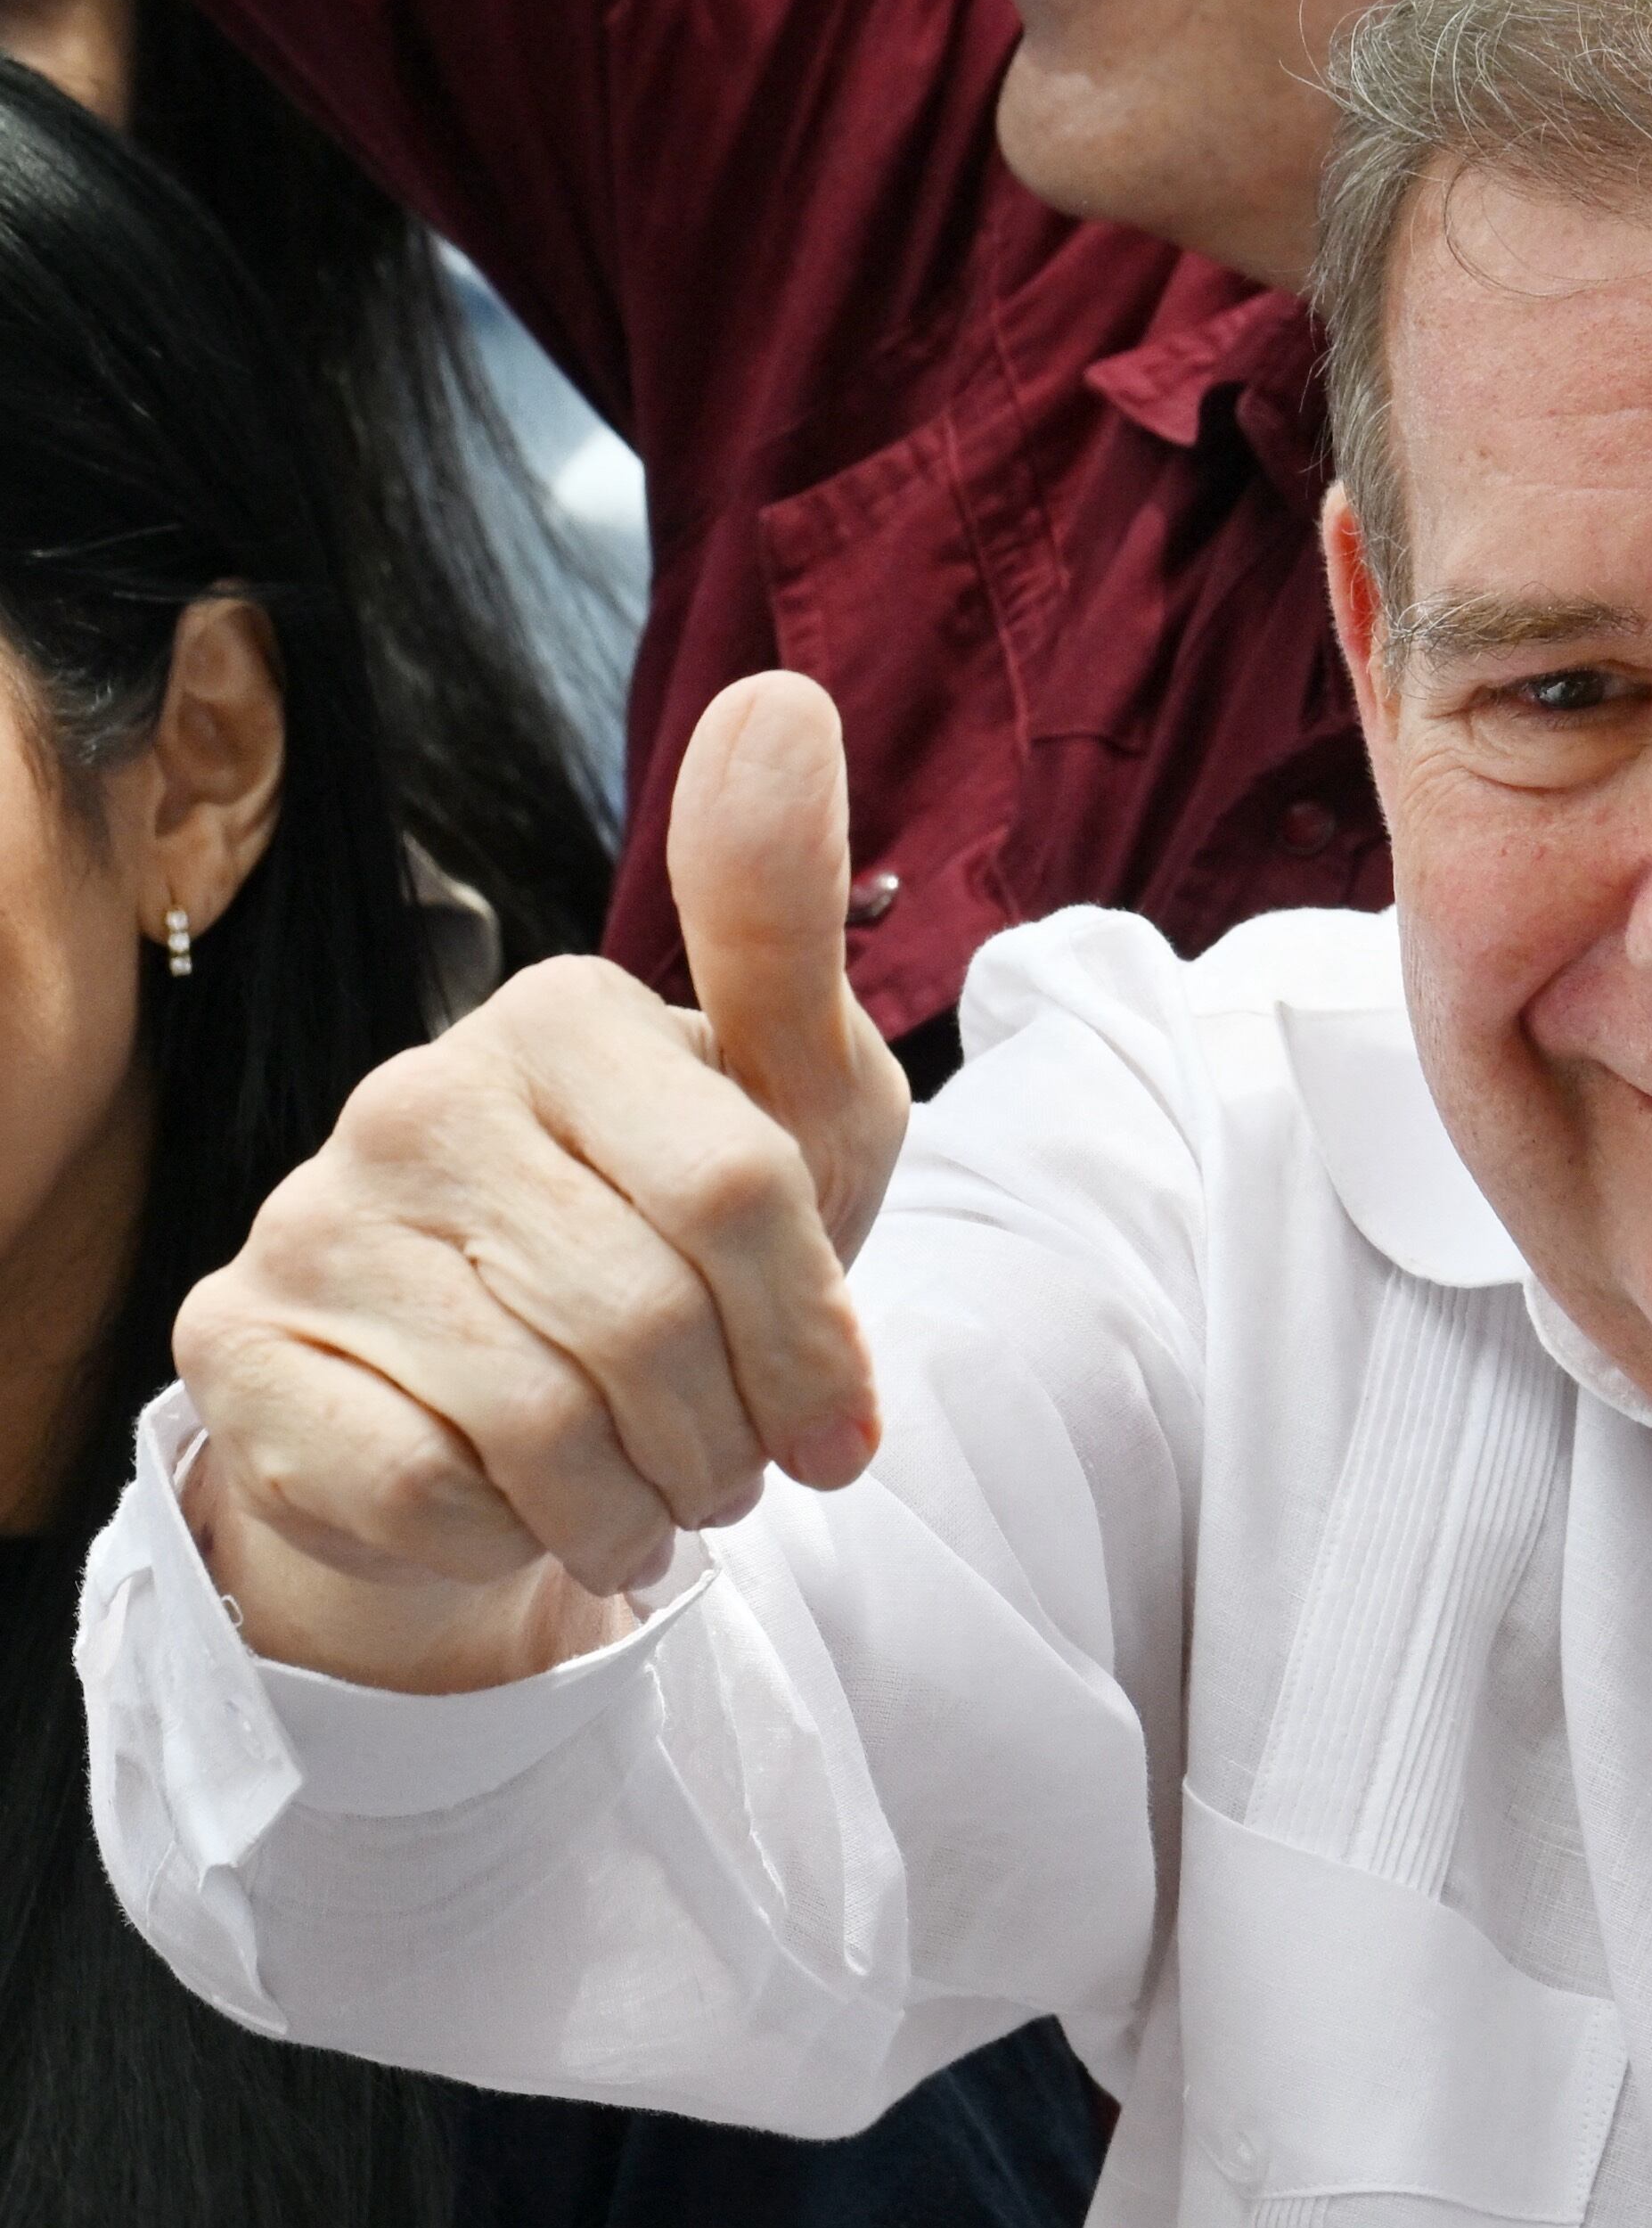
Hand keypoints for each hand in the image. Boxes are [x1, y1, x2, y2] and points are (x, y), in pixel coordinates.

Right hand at [172, 674, 910, 1692]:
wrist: (521, 1418)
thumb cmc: (686, 1245)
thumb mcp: (796, 1099)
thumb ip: (790, 923)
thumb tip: (778, 696)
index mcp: (563, 1013)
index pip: (744, 1195)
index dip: (813, 1346)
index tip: (840, 1420)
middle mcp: (416, 1090)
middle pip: (651, 1320)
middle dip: (726, 1438)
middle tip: (730, 1468)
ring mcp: (309, 1212)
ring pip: (539, 1420)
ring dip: (631, 1500)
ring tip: (646, 1494)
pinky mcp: (235, 1345)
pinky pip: (416, 1480)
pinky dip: (504, 1530)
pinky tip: (514, 1503)